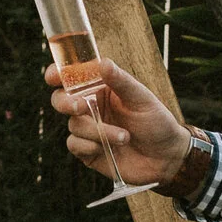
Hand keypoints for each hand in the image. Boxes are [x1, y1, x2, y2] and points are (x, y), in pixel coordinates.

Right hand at [50, 55, 192, 186]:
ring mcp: (88, 129)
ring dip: (97, 131)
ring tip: (124, 137)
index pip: (72, 77)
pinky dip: (88, 145)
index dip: (57, 74)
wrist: (166, 159)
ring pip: (73, 124)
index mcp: (101, 88)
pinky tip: (108, 149)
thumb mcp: (142, 99)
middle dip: (66, 102)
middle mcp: (91, 107)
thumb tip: (103, 62)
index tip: (54, 76)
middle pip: (61, 99)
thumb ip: (121, 82)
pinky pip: (74, 144)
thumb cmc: (157, 123)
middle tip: (81, 107)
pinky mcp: (88, 151)